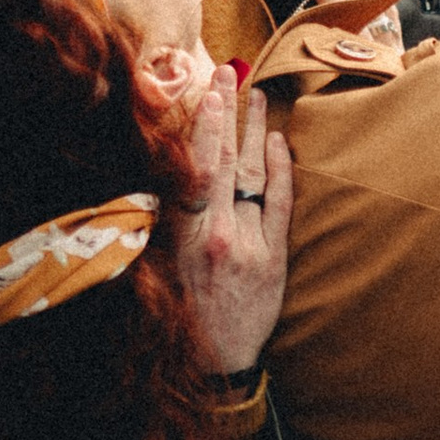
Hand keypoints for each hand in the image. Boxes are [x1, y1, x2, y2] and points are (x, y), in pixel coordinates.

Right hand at [166, 62, 292, 375]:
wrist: (216, 365)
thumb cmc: (179, 315)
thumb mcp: (157, 270)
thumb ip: (161, 224)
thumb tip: (159, 174)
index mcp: (181, 238)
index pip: (195, 169)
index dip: (203, 127)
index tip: (205, 91)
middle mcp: (217, 236)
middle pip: (225, 162)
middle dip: (226, 114)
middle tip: (229, 74)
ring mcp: (249, 246)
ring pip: (254, 176)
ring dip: (254, 131)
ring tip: (256, 95)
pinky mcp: (274, 259)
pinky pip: (280, 205)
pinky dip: (282, 171)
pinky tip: (279, 142)